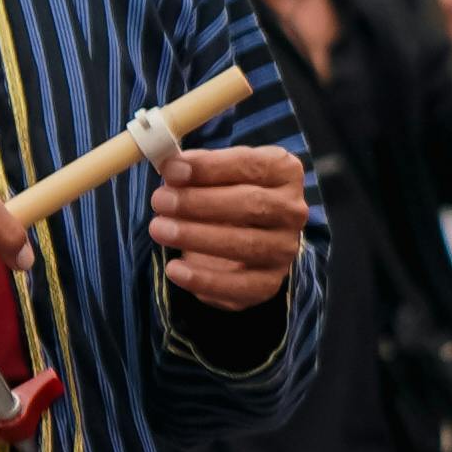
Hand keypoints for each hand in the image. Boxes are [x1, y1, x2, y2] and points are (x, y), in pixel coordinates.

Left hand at [147, 140, 308, 312]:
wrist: (242, 237)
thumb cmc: (225, 194)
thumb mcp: (216, 172)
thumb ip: (197, 168)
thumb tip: (173, 169)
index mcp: (285, 172)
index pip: (252, 166)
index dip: (210, 168)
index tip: (172, 171)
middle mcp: (292, 210)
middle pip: (252, 204)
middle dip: (199, 203)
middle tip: (160, 201)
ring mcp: (285, 248)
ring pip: (247, 245)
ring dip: (197, 238)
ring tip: (159, 229)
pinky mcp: (270, 282)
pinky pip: (241, 286)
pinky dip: (205, 279)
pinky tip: (175, 269)